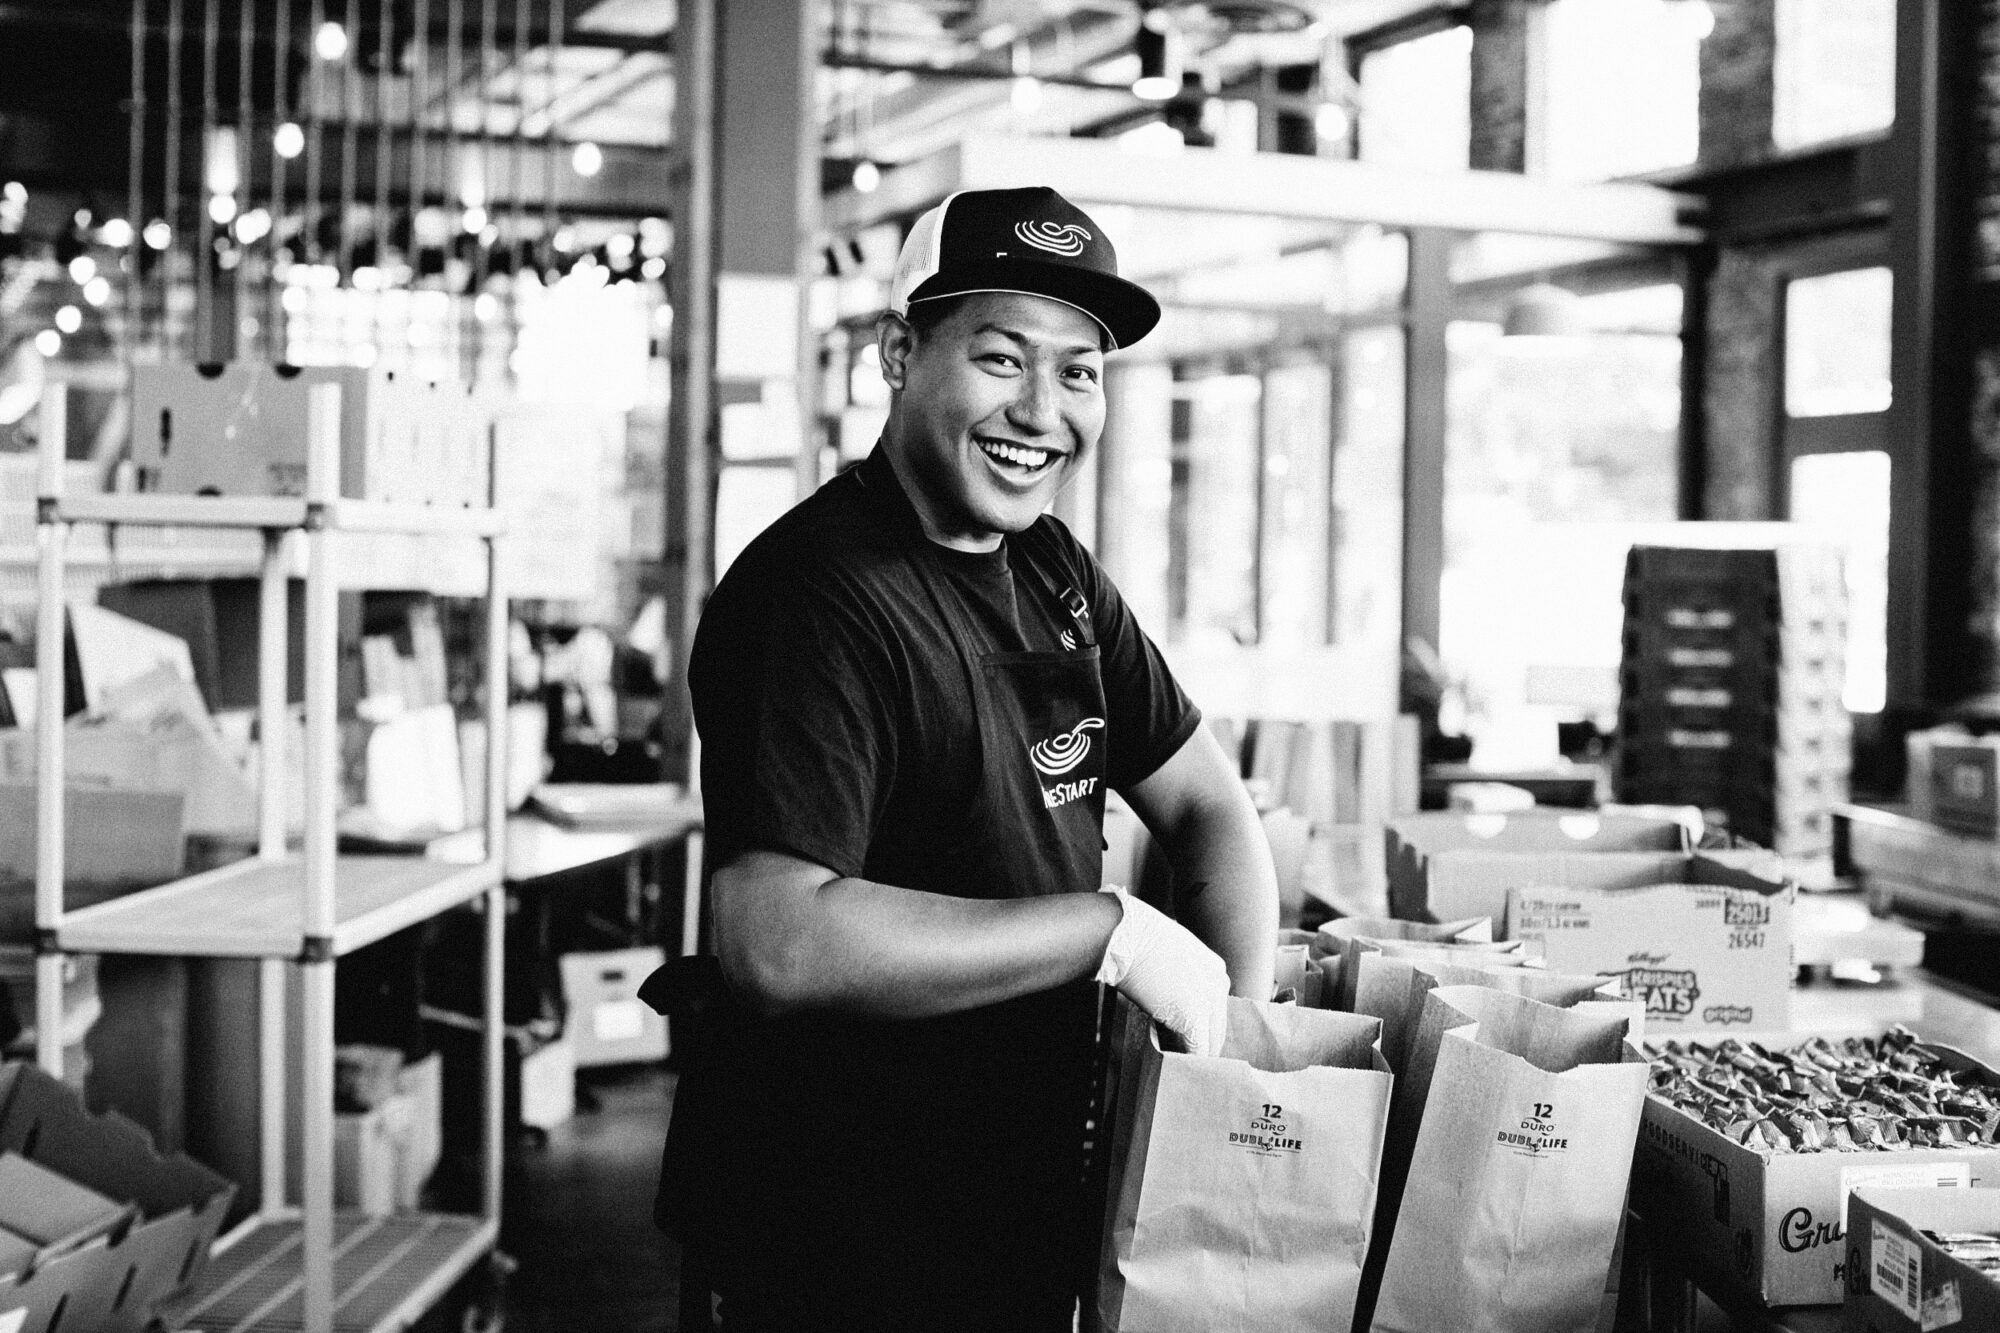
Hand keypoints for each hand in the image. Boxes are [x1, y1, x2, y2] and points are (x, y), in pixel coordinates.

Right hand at [1094, 889, 1229, 1056]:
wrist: (1126, 937)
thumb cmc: (1138, 940)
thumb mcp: (1170, 953)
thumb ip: (1178, 976)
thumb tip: (1168, 999)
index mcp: (1215, 968)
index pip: (1215, 1008)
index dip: (1202, 1025)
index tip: (1188, 1039)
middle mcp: (1219, 985)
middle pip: (1217, 1028)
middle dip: (1202, 1045)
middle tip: (1186, 1062)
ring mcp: (1208, 1002)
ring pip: (1209, 1042)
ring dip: (1194, 1055)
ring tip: (1180, 1068)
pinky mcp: (1194, 1019)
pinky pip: (1196, 1050)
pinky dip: (1187, 1062)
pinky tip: (1175, 1068)